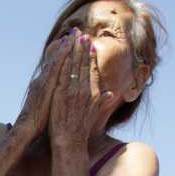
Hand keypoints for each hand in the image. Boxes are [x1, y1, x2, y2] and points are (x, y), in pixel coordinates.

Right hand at [16, 36, 73, 141]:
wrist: (28, 129)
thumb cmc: (39, 121)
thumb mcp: (49, 105)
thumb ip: (56, 96)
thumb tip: (62, 92)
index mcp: (45, 85)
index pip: (57, 65)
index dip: (65, 53)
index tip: (74, 42)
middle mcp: (43, 80)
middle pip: (56, 58)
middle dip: (66, 45)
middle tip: (75, 31)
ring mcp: (42, 81)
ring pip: (55, 59)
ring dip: (64, 46)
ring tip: (73, 34)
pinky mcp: (43, 84)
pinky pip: (54, 66)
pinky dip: (60, 55)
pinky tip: (67, 46)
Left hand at [48, 30, 117, 149]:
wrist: (70, 142)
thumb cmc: (81, 129)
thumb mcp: (95, 113)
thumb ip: (103, 101)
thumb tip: (112, 93)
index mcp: (94, 92)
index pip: (92, 70)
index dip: (90, 56)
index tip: (90, 44)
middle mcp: (85, 90)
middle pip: (83, 64)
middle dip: (82, 47)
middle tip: (81, 33)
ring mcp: (73, 91)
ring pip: (73, 66)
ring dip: (73, 50)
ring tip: (72, 37)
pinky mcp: (61, 94)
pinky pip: (62, 73)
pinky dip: (63, 61)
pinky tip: (61, 52)